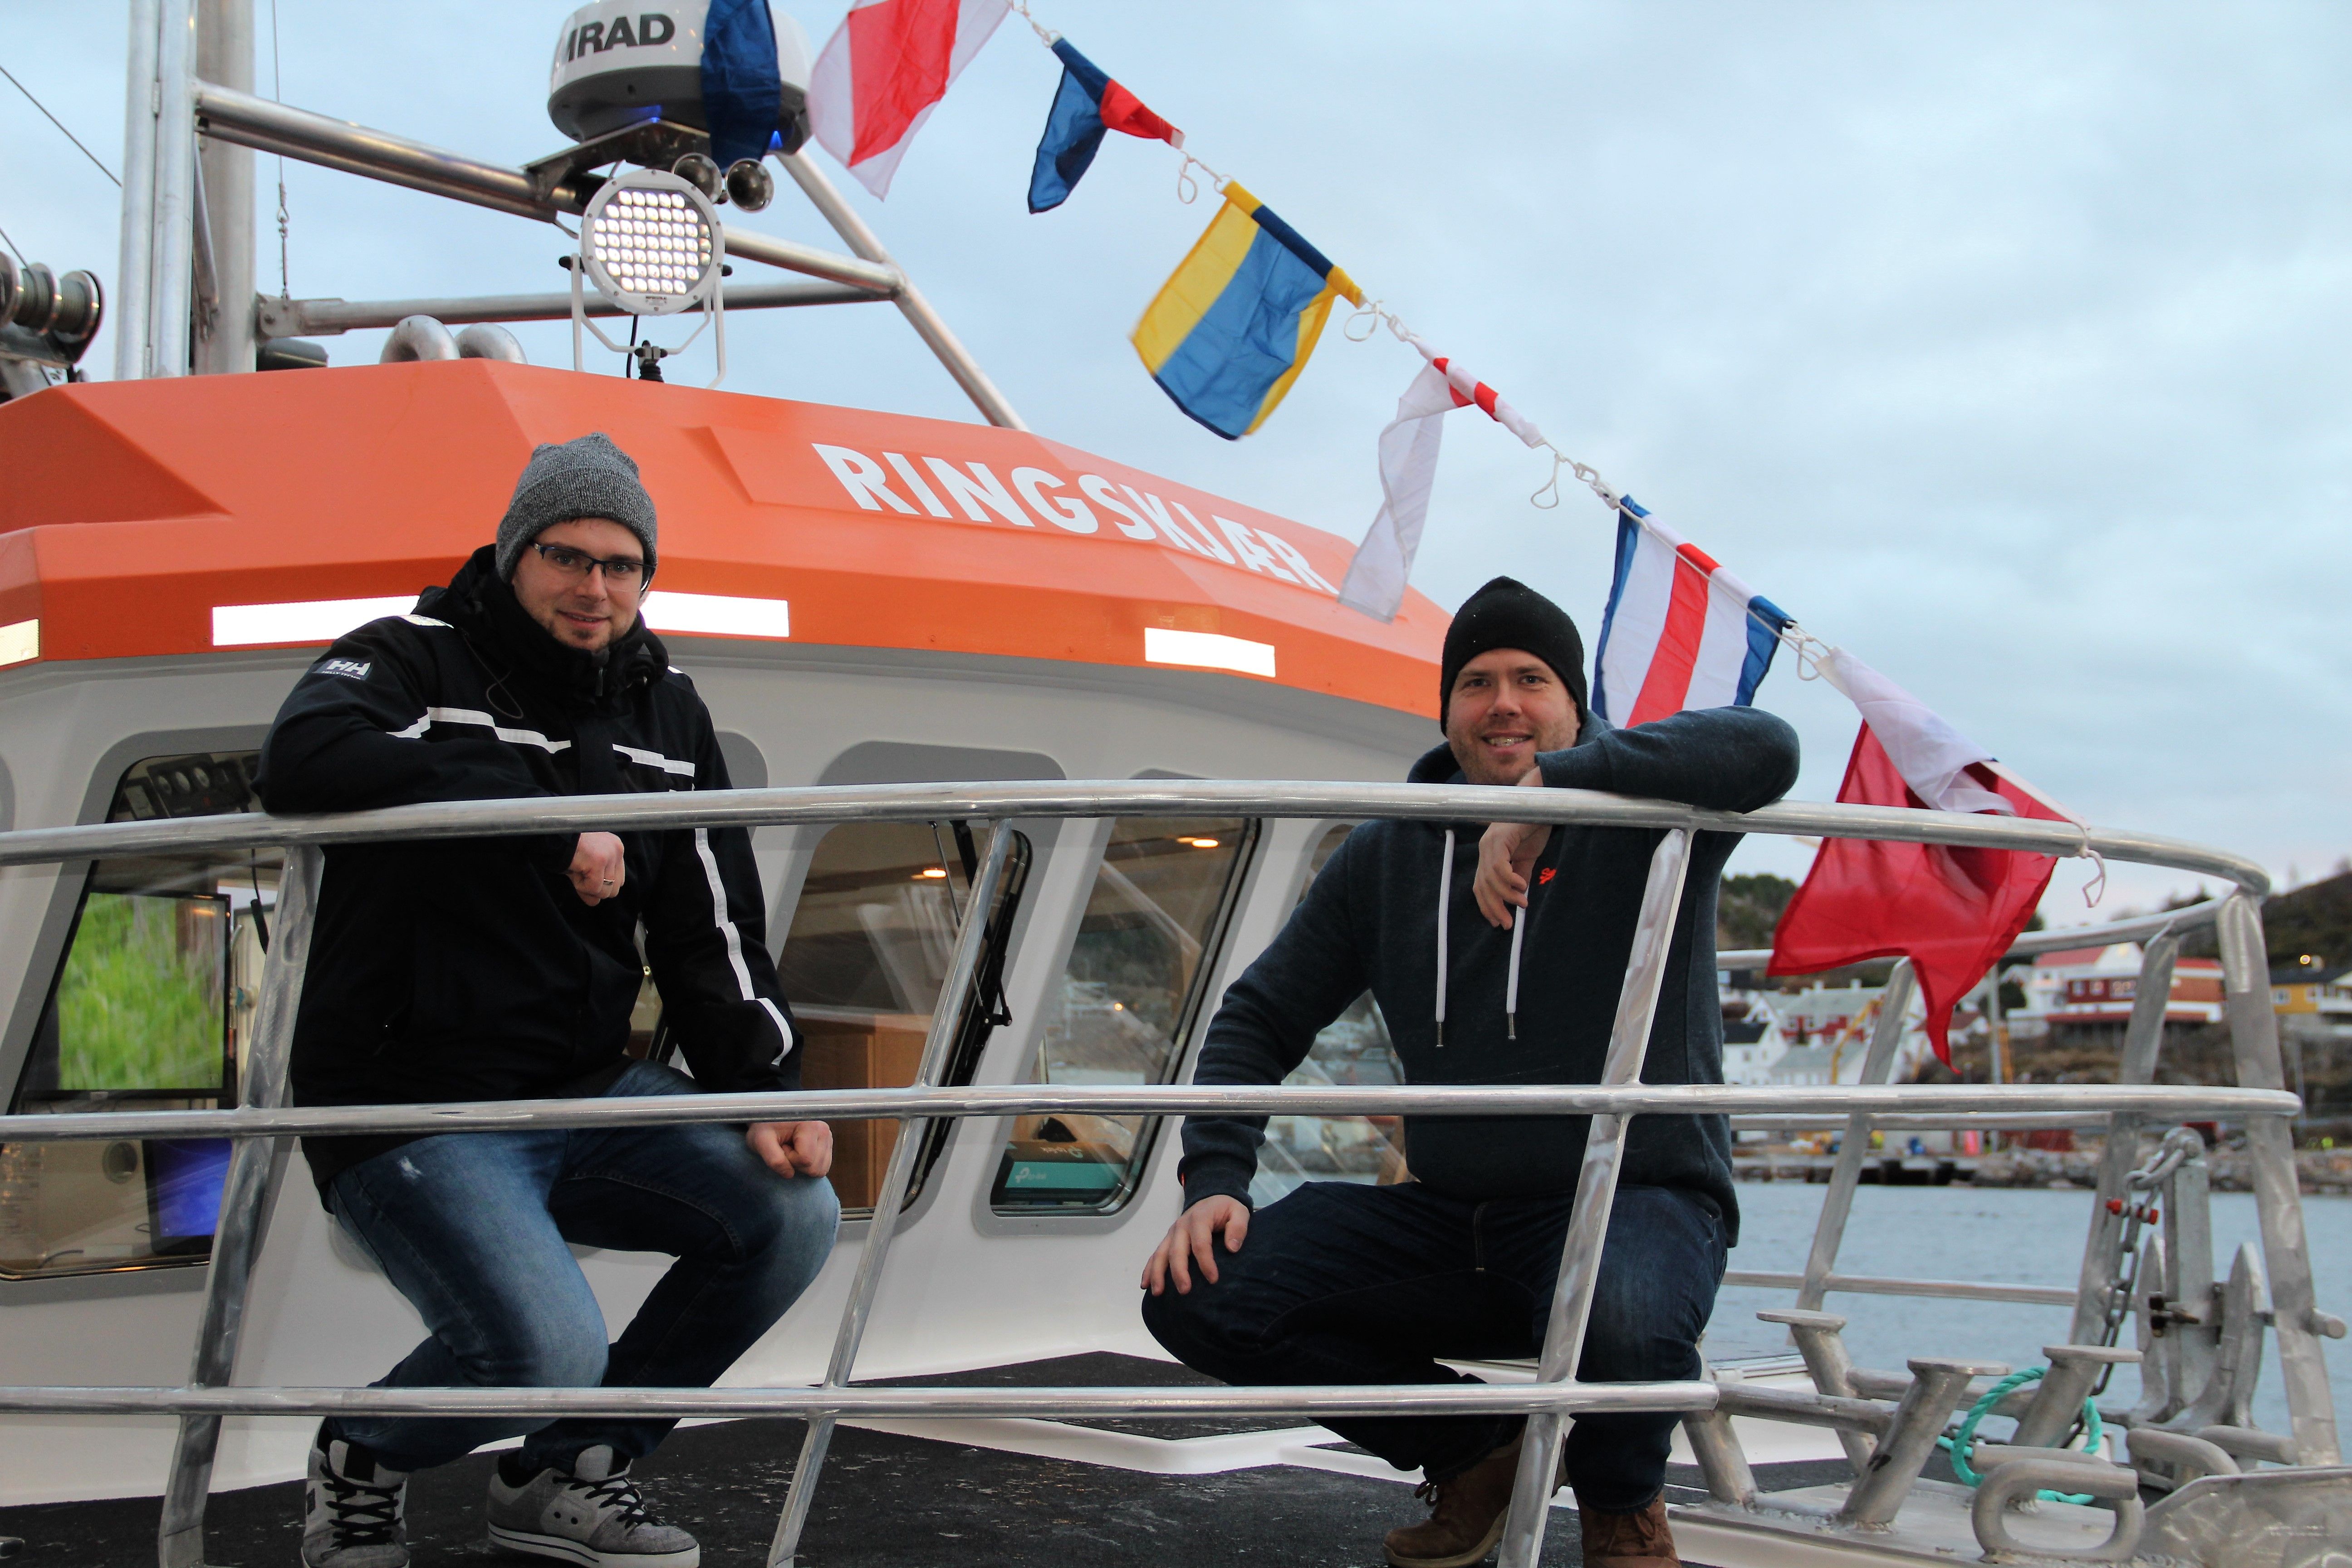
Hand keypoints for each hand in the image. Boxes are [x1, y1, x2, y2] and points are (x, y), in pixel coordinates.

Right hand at [568, 832, 625, 905]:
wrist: (553, 837)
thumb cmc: (566, 850)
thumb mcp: (583, 868)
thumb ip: (592, 885)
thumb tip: (595, 902)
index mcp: (616, 848)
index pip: (618, 880)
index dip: (600, 884)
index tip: (585, 874)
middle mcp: (617, 849)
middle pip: (615, 889)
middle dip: (595, 889)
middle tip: (579, 874)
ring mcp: (610, 855)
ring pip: (605, 892)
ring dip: (586, 888)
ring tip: (577, 871)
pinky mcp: (599, 861)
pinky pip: (594, 888)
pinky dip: (580, 886)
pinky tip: (574, 871)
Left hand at [747, 1120, 831, 1177]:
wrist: (768, 1117)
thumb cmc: (764, 1126)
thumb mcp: (761, 1140)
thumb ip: (774, 1159)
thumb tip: (790, 1174)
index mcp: (811, 1126)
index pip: (805, 1159)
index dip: (789, 1159)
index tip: (781, 1146)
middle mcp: (824, 1131)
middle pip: (814, 1167)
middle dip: (796, 1163)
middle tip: (785, 1148)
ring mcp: (828, 1138)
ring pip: (820, 1170)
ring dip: (802, 1165)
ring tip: (791, 1148)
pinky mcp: (827, 1146)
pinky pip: (822, 1168)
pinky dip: (808, 1166)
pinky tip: (799, 1151)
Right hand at [1141, 1195, 1248, 1295]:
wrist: (1213, 1198)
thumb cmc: (1226, 1209)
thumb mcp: (1239, 1212)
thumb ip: (1238, 1227)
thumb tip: (1232, 1247)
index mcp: (1199, 1218)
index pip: (1200, 1243)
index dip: (1206, 1262)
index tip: (1213, 1279)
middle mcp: (1182, 1225)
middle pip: (1177, 1250)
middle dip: (1179, 1272)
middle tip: (1185, 1291)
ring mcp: (1172, 1233)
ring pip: (1161, 1253)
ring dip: (1158, 1273)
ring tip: (1158, 1293)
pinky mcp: (1168, 1239)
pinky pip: (1156, 1254)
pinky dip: (1149, 1269)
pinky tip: (1145, 1284)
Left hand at [1472, 766, 1550, 928]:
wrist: (1542, 802)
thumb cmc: (1534, 826)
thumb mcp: (1527, 857)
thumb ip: (1521, 876)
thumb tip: (1519, 898)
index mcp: (1489, 855)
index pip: (1481, 886)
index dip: (1487, 905)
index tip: (1498, 922)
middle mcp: (1485, 849)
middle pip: (1482, 886)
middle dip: (1494, 907)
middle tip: (1507, 924)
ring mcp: (1490, 843)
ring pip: (1491, 879)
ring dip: (1506, 896)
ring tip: (1522, 904)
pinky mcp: (1500, 838)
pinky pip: (1500, 866)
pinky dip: (1509, 880)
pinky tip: (1522, 887)